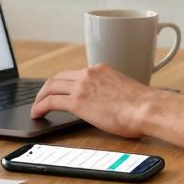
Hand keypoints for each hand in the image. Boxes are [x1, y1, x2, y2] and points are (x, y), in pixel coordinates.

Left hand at [30, 63, 155, 138]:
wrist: (146, 108)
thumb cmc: (143, 105)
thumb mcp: (123, 91)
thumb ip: (111, 92)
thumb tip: (110, 104)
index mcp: (101, 70)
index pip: (75, 74)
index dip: (63, 83)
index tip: (59, 91)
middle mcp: (89, 74)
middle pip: (58, 77)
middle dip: (47, 88)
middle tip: (41, 98)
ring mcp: (82, 86)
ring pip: (51, 87)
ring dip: (40, 97)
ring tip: (36, 108)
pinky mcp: (77, 101)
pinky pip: (51, 102)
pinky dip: (40, 107)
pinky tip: (37, 114)